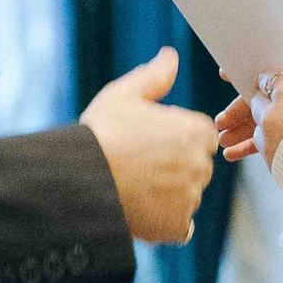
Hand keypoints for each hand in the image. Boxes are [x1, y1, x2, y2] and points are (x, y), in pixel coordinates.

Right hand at [81, 46, 217, 243]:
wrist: (81, 180)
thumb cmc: (101, 133)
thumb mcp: (123, 94)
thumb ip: (154, 76)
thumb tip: (170, 56)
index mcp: (196, 131)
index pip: (198, 137)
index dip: (173, 139)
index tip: (147, 142)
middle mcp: (201, 165)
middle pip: (195, 168)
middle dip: (174, 169)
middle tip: (137, 166)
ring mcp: (191, 198)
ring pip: (186, 197)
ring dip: (168, 196)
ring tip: (133, 188)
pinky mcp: (177, 226)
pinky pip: (179, 226)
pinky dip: (165, 222)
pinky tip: (141, 211)